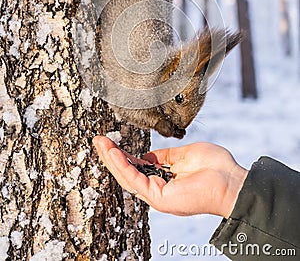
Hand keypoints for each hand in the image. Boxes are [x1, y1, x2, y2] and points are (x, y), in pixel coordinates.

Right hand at [93, 136, 247, 217]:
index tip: (111, 141)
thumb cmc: (216, 168)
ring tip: (100, 144)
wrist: (232, 181)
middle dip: (112, 156)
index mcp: (165, 179)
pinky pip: (136, 180)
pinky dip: (123, 166)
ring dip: (112, 159)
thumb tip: (149, 155)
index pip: (138, 167)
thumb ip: (167, 156)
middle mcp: (159, 188)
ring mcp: (158, 195)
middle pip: (128, 172)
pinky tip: (114, 153)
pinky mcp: (159, 198)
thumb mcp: (186, 155)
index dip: (123, 155)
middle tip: (99, 140)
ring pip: (128, 177)